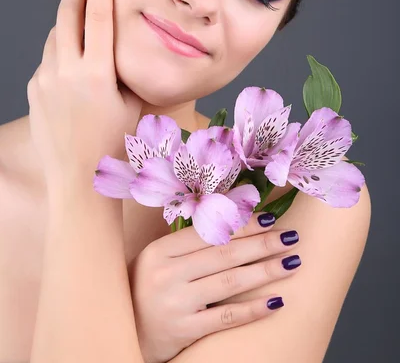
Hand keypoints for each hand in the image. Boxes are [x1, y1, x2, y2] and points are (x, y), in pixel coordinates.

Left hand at [27, 0, 142, 193]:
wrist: (80, 184)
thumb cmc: (116, 147)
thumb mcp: (134, 105)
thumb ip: (130, 71)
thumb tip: (131, 45)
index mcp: (96, 75)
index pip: (99, 16)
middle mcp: (65, 72)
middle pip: (67, 14)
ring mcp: (44, 81)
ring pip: (55, 35)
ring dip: (68, 19)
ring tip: (81, 9)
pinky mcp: (34, 91)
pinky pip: (48, 59)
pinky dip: (61, 50)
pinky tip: (74, 58)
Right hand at [129, 212, 300, 362]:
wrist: (125, 332)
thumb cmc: (146, 289)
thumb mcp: (158, 260)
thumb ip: (189, 243)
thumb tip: (236, 222)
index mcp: (160, 250)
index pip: (209, 232)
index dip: (242, 225)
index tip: (270, 218)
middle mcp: (166, 273)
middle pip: (224, 254)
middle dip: (262, 244)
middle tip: (290, 237)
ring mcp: (175, 302)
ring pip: (229, 281)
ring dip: (265, 271)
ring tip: (291, 262)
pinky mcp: (183, 330)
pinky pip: (225, 317)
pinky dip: (253, 309)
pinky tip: (276, 301)